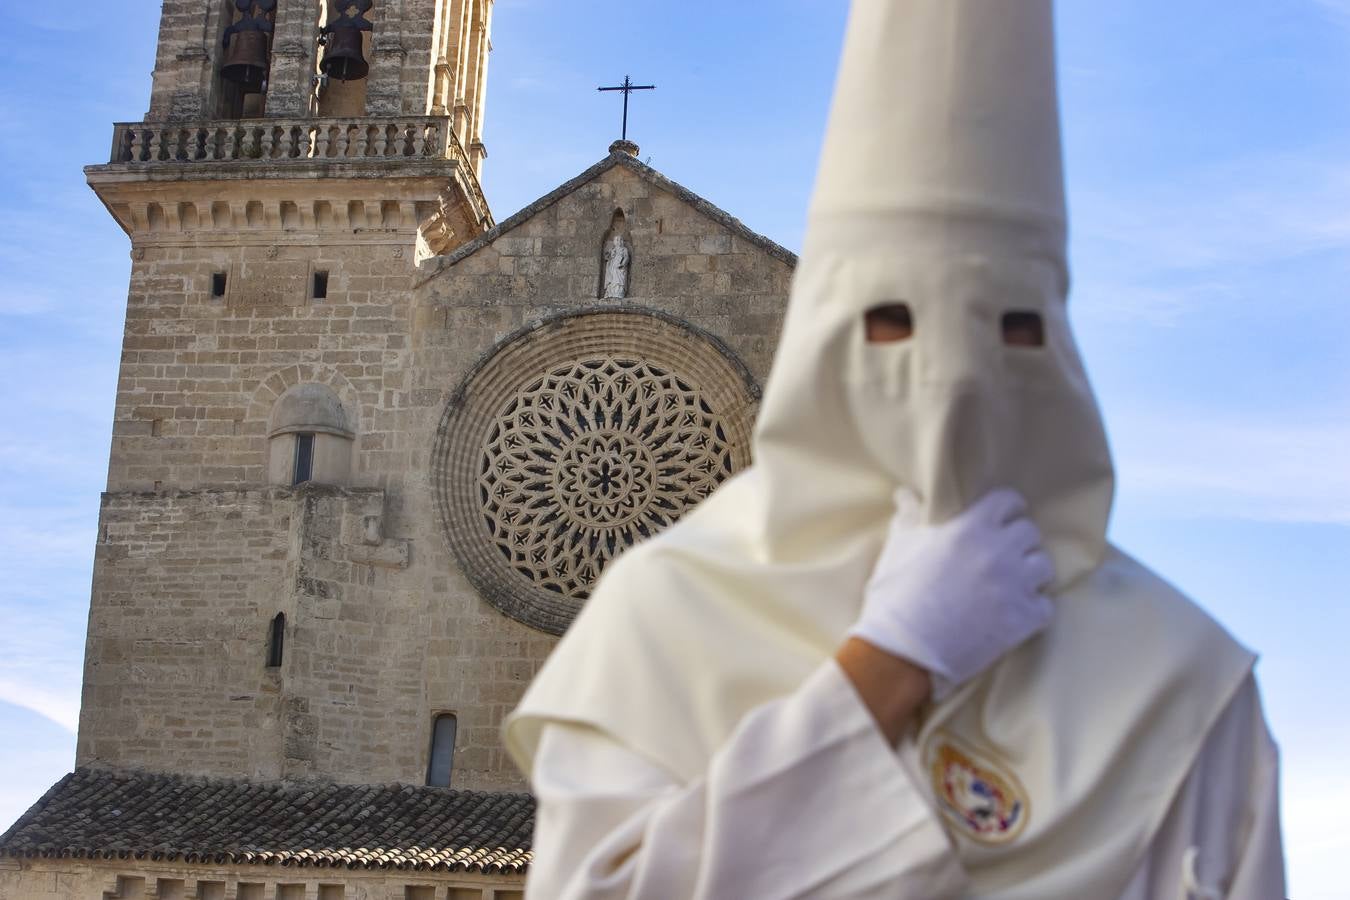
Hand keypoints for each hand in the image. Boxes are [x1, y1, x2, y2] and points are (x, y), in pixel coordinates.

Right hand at [849, 488, 1055, 699]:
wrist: (903, 650)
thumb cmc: (897, 596)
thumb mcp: (899, 547)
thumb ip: (909, 516)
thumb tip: (906, 495)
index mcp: (971, 528)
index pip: (1008, 501)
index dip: (1006, 510)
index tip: (1002, 519)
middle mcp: (999, 551)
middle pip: (1029, 532)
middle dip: (1017, 542)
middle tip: (1002, 556)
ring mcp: (1015, 585)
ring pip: (1044, 566)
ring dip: (1030, 573)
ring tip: (1012, 584)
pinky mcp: (1023, 619)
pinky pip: (1046, 605)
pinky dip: (1034, 609)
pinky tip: (1014, 613)